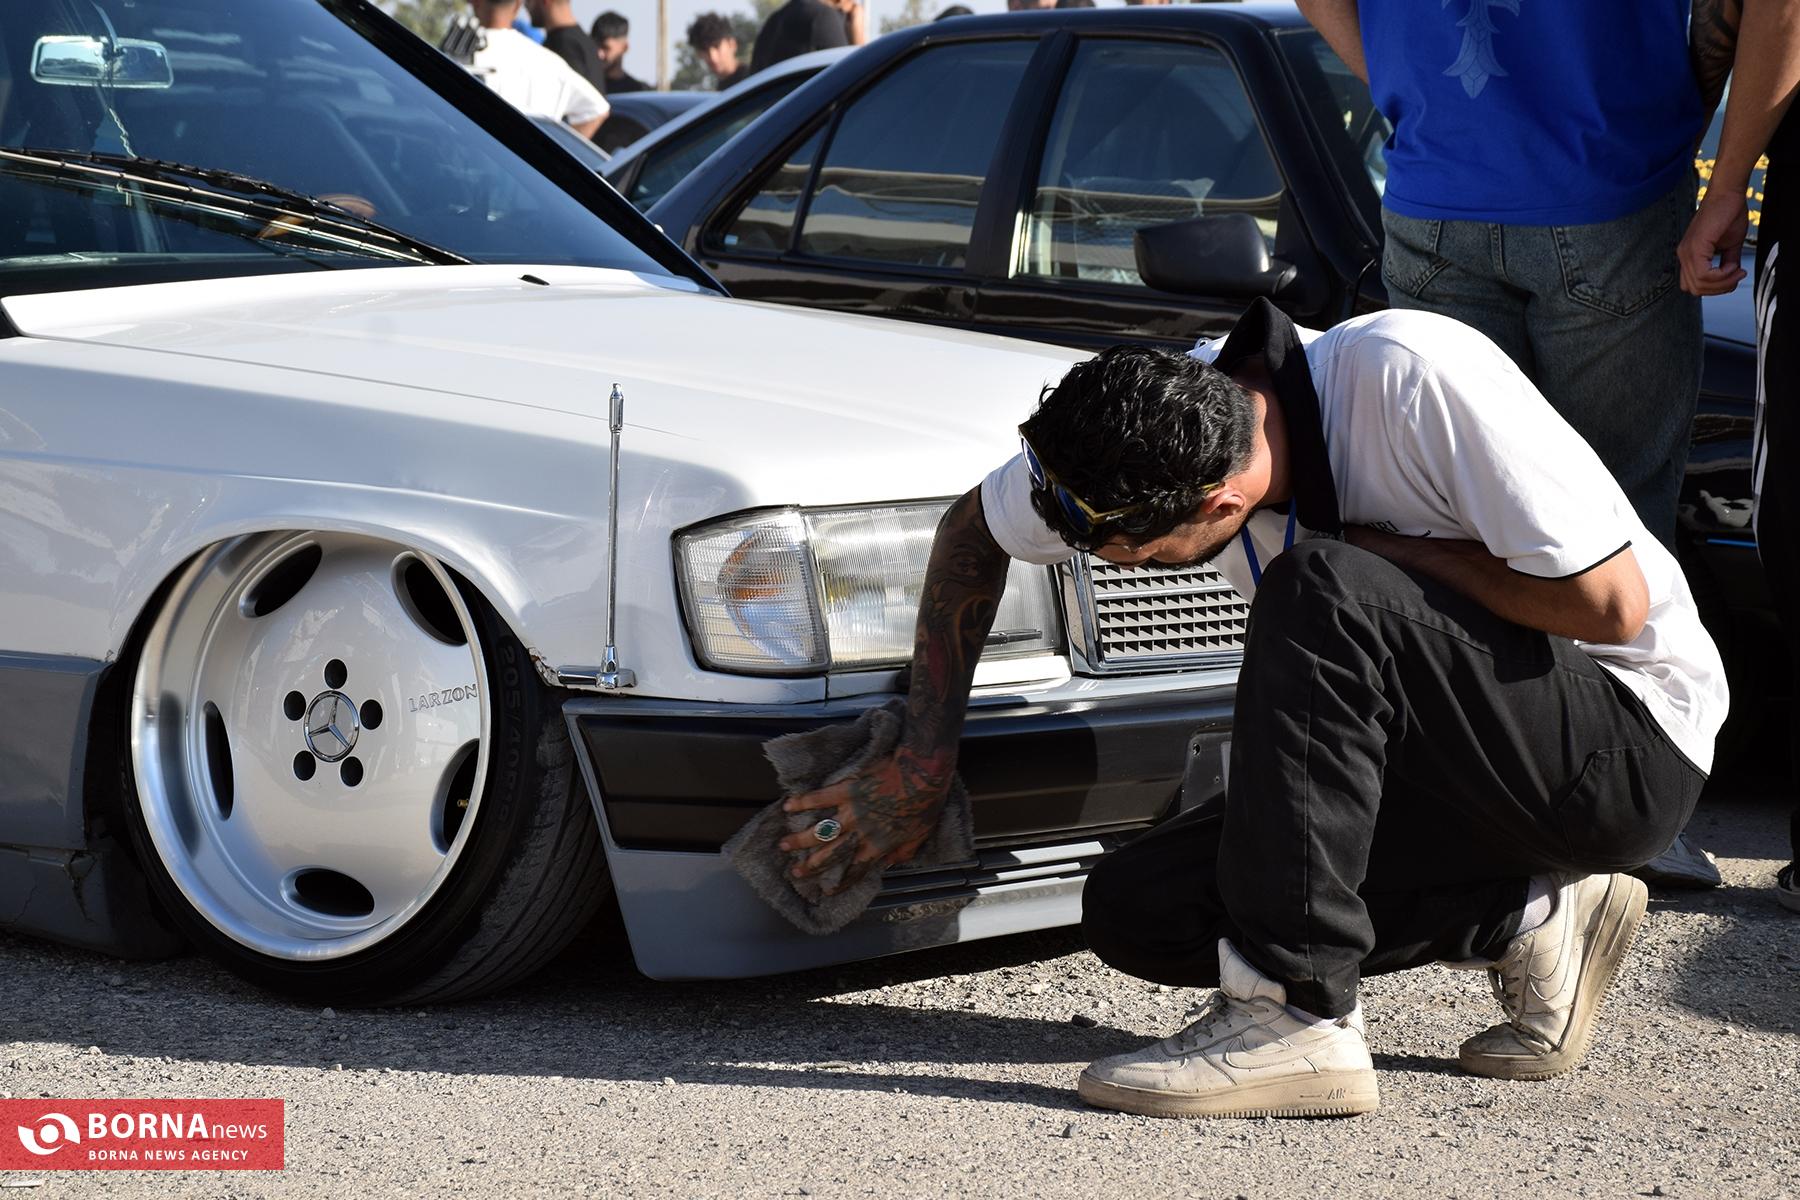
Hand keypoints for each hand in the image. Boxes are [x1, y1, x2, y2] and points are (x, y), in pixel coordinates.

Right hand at [777, 750, 948, 894]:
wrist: (922, 773)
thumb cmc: (925, 802)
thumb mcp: (920, 835)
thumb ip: (903, 852)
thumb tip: (891, 863)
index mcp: (879, 845)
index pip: (856, 869)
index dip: (842, 881)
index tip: (827, 890)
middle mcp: (861, 833)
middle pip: (831, 854)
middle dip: (812, 865)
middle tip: (795, 872)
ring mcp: (852, 812)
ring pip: (821, 830)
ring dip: (800, 839)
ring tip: (784, 845)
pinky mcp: (847, 790)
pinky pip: (820, 798)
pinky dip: (803, 802)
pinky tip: (788, 806)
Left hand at [1678, 193, 1750, 296]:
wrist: (1728, 194)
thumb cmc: (1728, 214)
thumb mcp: (1730, 245)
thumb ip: (1727, 262)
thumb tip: (1731, 277)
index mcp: (1689, 256)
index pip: (1693, 285)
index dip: (1714, 288)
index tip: (1735, 276)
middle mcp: (1684, 255)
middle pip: (1696, 289)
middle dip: (1720, 288)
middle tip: (1738, 276)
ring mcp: (1687, 252)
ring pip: (1699, 285)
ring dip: (1723, 282)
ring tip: (1737, 270)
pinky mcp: (1695, 247)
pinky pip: (1704, 274)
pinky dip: (1721, 276)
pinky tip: (1732, 266)